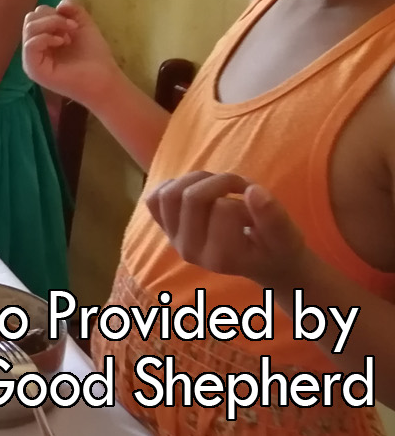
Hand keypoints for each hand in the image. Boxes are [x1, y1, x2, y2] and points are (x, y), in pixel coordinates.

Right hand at [22, 0, 122, 104]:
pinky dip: (45, 38)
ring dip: (51, 25)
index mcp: (42, 38)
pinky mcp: (33, 69)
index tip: (73, 23)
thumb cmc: (94, 56)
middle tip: (71, 28)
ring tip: (67, 36)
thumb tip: (59, 4)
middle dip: (52, 18)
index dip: (54, 13)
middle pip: (30, 19)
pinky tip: (61, 42)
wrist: (104, 78)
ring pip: (29, 28)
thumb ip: (73, 8)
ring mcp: (32, 59)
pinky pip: (30, 45)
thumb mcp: (83, 24)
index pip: (36, 15)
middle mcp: (34, 48)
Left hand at [145, 172, 306, 288]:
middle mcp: (191, 252)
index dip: (245, 197)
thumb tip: (253, 190)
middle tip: (240, 186)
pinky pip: (155, 198)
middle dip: (221, 181)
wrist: (262, 261)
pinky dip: (174, 185)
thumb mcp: (287, 236)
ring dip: (198, 179)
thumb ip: (273, 216)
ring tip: (221, 187)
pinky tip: (199, 191)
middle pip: (192, 197)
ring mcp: (175, 240)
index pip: (224, 208)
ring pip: (170, 193)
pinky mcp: (167, 228)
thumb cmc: (277, 248)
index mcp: (221, 257)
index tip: (257, 204)